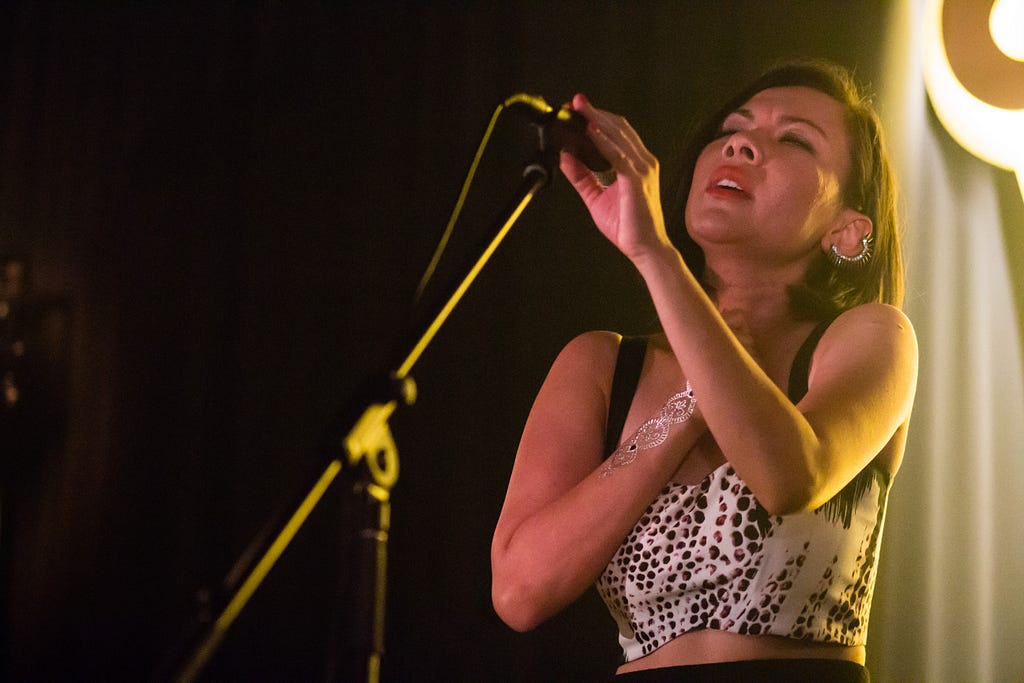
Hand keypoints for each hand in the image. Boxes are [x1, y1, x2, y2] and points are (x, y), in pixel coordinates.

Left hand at [558, 94, 672, 262]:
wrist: (644, 247)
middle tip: (574, 102)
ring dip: (597, 120)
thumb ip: (581, 176)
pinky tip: (590, 132)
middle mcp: (642, 161)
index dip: (597, 118)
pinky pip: (618, 155)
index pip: (616, 132)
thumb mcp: (596, 196)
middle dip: (595, 112)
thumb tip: (565, 157)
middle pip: (618, 127)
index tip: (577, 110)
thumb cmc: (627, 225)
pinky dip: (604, 141)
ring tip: (579, 109)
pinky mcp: (637, 180)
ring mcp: (642, 169)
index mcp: (635, 163)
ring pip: (618, 135)